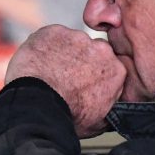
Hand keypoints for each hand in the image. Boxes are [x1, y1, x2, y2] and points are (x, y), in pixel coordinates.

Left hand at [5, 25, 125, 137]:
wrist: (39, 105)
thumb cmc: (66, 116)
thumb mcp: (97, 122)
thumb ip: (108, 107)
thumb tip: (110, 113)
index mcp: (115, 71)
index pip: (109, 65)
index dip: (94, 72)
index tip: (83, 80)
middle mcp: (100, 50)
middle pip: (91, 50)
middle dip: (80, 59)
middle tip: (64, 75)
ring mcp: (77, 38)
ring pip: (70, 41)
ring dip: (61, 52)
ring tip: (48, 71)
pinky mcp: (54, 31)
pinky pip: (50, 36)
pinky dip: (44, 45)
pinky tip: (38, 62)